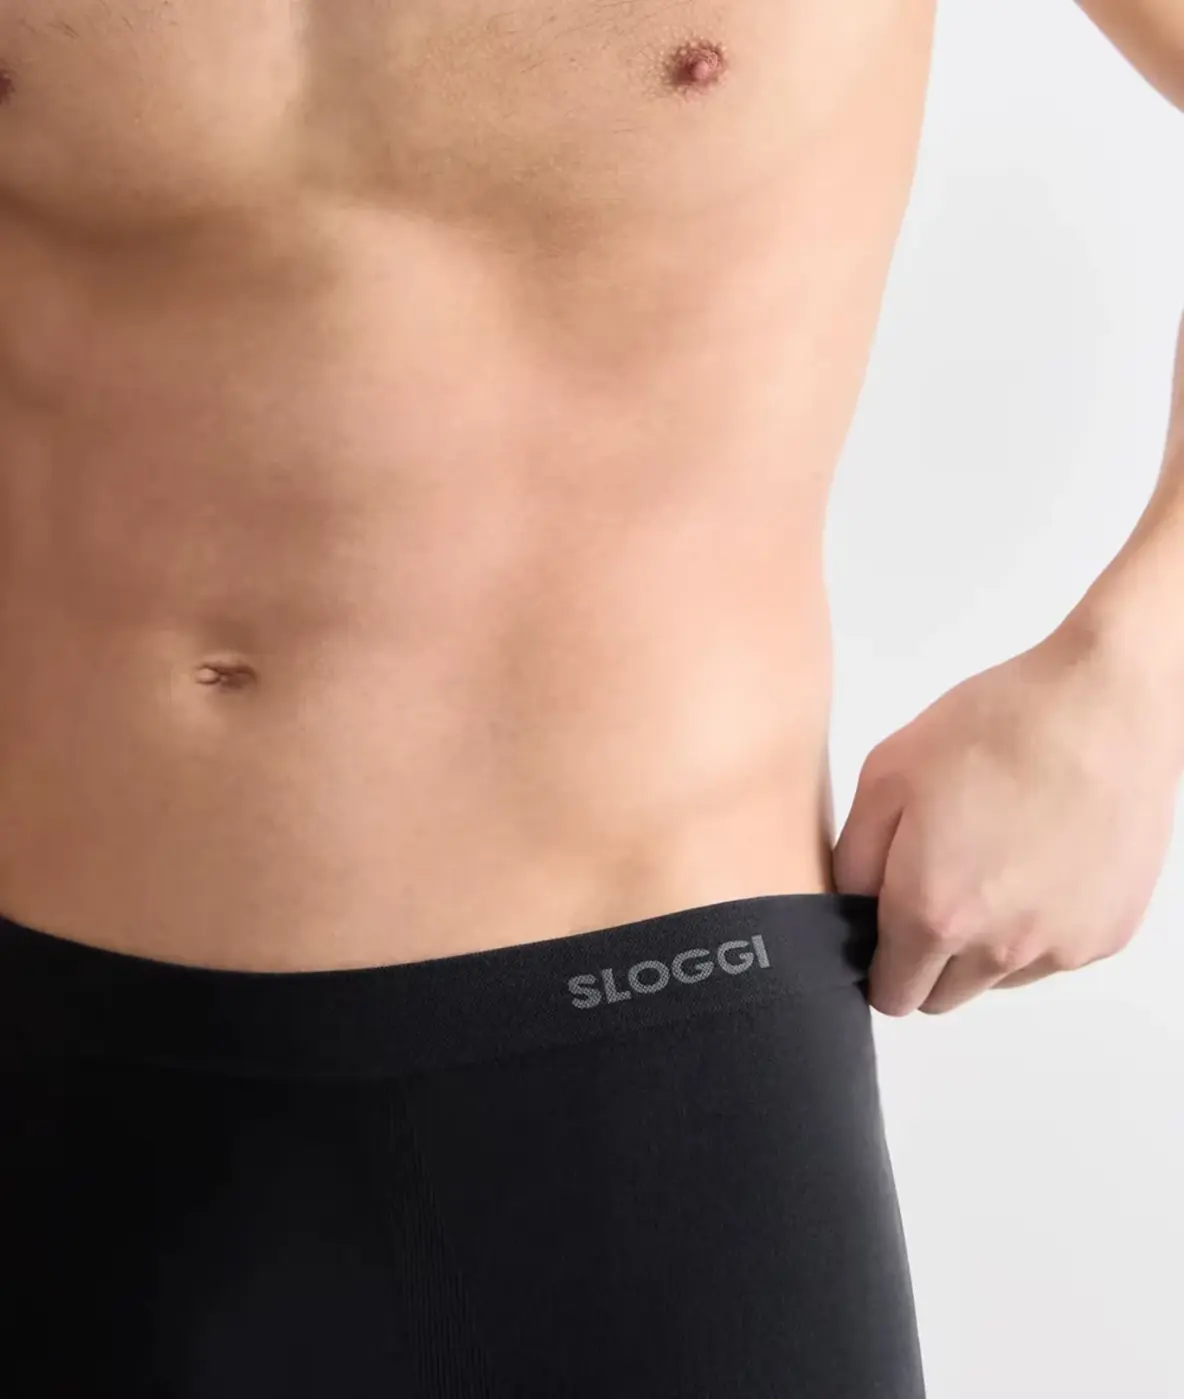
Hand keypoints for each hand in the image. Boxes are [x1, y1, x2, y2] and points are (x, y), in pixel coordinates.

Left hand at [832, 623, 1180, 1014]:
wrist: (1102, 704)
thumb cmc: (997, 728)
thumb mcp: (887, 777)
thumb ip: (855, 860)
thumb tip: (850, 908)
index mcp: (933, 913)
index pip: (891, 994)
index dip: (877, 964)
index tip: (880, 930)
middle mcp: (999, 947)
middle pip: (942, 997)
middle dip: (924, 959)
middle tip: (931, 886)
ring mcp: (1059, 945)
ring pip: (997, 980)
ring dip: (982, 946)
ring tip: (990, 862)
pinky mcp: (1107, 932)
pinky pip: (1051, 954)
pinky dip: (1036, 926)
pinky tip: (1037, 859)